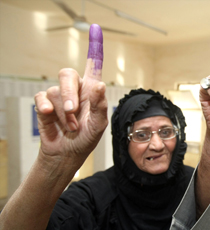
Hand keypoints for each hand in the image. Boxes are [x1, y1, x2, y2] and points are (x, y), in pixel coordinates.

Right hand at [34, 24, 107, 169]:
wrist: (68, 153)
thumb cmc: (87, 137)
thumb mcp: (99, 124)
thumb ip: (100, 105)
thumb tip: (99, 84)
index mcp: (92, 90)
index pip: (93, 65)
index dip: (94, 47)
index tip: (95, 28)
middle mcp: (75, 89)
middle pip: (67, 74)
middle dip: (69, 93)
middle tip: (73, 111)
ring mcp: (59, 97)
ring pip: (56, 91)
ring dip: (63, 111)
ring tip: (70, 126)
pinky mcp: (45, 105)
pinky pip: (42, 97)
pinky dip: (46, 107)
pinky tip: (48, 115)